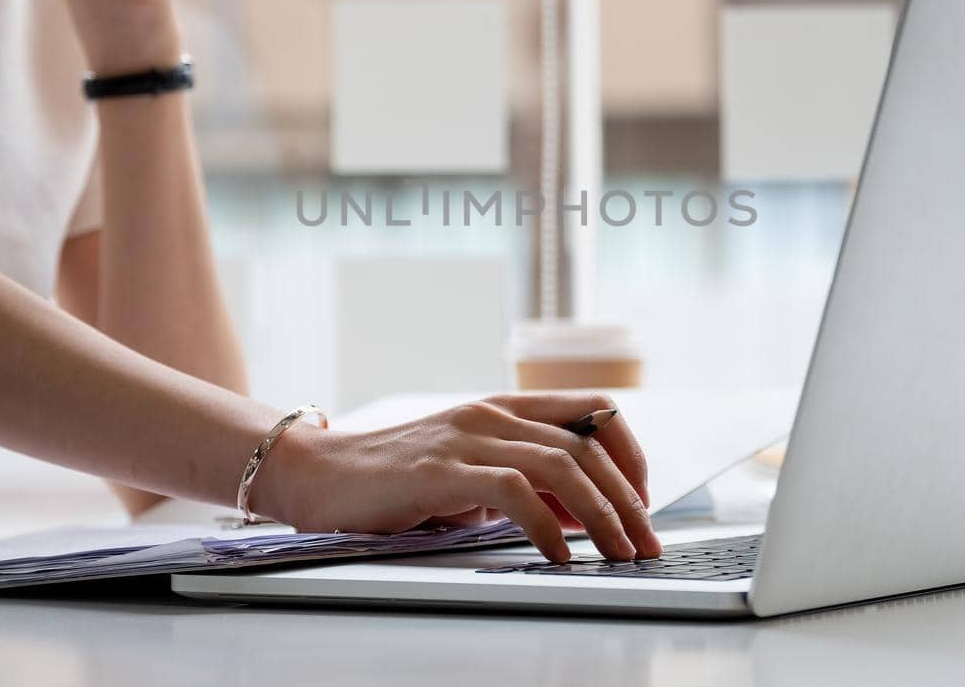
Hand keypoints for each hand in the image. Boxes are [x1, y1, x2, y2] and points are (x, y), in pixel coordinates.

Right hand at [252, 393, 663, 562]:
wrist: (318, 474)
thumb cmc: (393, 481)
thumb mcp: (470, 475)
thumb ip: (522, 483)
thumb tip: (583, 513)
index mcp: (502, 408)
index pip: (591, 409)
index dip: (629, 451)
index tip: (644, 498)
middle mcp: (490, 414)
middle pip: (586, 443)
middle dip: (626, 498)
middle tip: (646, 541)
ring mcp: (466, 438)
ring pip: (560, 464)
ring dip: (601, 515)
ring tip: (619, 554)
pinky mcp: (440, 470)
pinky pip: (513, 492)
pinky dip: (547, 527)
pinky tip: (560, 556)